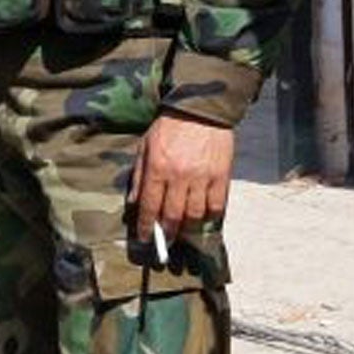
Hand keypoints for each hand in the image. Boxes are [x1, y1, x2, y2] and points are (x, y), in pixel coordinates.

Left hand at [129, 113, 233, 243]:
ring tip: (183, 232)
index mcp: (157, 168)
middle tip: (164, 243)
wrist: (199, 110)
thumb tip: (133, 202)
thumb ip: (140, 175)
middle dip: (167, 233)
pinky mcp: (221, 175)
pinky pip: (217, 204)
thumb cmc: (168, 128)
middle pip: (172, 214)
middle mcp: (179, 176)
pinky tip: (204, 220)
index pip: (149, 205)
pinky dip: (210, 216)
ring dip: (188, 228)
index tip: (144, 239)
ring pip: (195, 214)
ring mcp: (202, 177)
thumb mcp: (145, 147)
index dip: (146, 226)